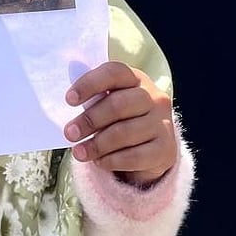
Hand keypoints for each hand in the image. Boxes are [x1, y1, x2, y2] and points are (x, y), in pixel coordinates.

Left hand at [63, 62, 175, 185]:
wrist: (151, 150)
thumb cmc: (119, 120)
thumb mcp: (108, 105)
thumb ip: (93, 102)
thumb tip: (69, 109)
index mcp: (136, 79)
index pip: (114, 73)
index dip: (89, 84)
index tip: (69, 100)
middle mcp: (153, 98)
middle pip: (118, 105)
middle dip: (90, 120)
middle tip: (70, 133)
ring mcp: (163, 123)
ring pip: (124, 132)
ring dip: (97, 144)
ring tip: (79, 152)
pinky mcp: (166, 150)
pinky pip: (135, 156)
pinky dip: (112, 160)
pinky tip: (100, 162)